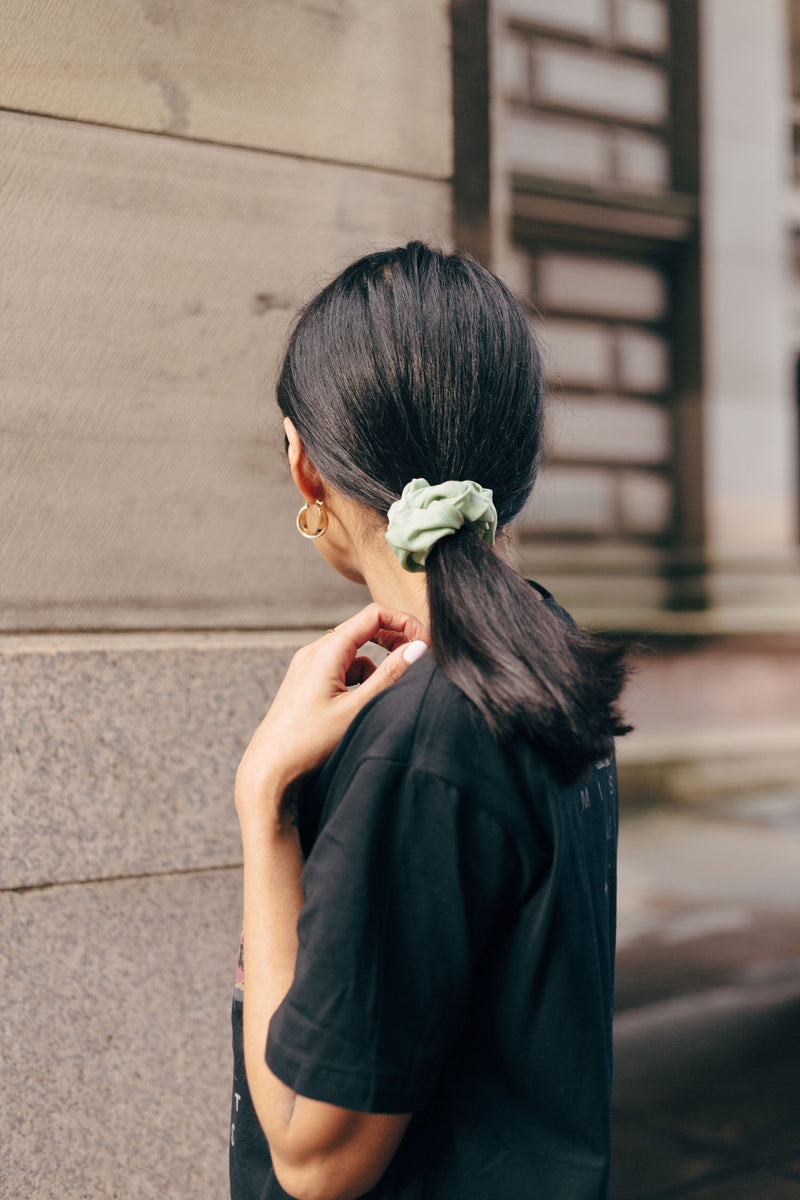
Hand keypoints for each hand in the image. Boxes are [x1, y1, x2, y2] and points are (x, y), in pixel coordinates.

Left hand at [235, 603, 429, 822]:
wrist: (269, 771)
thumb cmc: (309, 744)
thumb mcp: (358, 709)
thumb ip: (390, 675)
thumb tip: (419, 648)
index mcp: (327, 651)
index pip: (375, 615)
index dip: (405, 624)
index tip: (426, 646)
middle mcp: (315, 652)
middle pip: (365, 629)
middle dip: (395, 641)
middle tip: (418, 661)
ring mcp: (308, 668)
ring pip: (355, 653)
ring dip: (378, 665)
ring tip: (389, 693)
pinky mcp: (306, 684)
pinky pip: (342, 670)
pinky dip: (360, 680)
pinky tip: (362, 706)